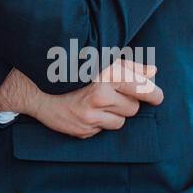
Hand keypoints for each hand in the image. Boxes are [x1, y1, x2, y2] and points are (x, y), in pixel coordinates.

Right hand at [4, 59, 162, 138]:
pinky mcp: (83, 131)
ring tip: (98, 102)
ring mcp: (90, 117)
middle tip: (116, 94)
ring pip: (121, 122)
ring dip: (115, 114)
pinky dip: (99, 122)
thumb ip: (128, 67)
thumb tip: (153, 72)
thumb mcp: (99, 62)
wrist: (35, 89)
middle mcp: (98, 97)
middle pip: (133, 108)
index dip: (154, 93)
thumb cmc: (69, 70)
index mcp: (104, 76)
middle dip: (129, 102)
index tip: (157, 95)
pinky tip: (86, 111)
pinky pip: (103, 130)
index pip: (141, 89)